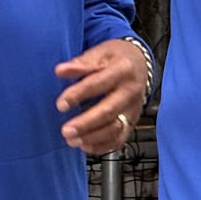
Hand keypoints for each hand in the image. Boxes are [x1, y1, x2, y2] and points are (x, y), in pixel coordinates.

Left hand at [54, 39, 148, 153]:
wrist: (140, 63)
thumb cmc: (117, 58)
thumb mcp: (100, 52)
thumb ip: (81, 63)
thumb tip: (61, 70)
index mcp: (122, 69)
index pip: (98, 84)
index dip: (78, 95)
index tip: (61, 104)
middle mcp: (130, 91)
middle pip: (109, 110)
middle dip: (86, 123)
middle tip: (66, 130)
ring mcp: (133, 108)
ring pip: (115, 129)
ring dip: (92, 137)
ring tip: (72, 140)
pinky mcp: (132, 121)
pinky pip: (120, 139)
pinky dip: (102, 146)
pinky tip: (85, 146)